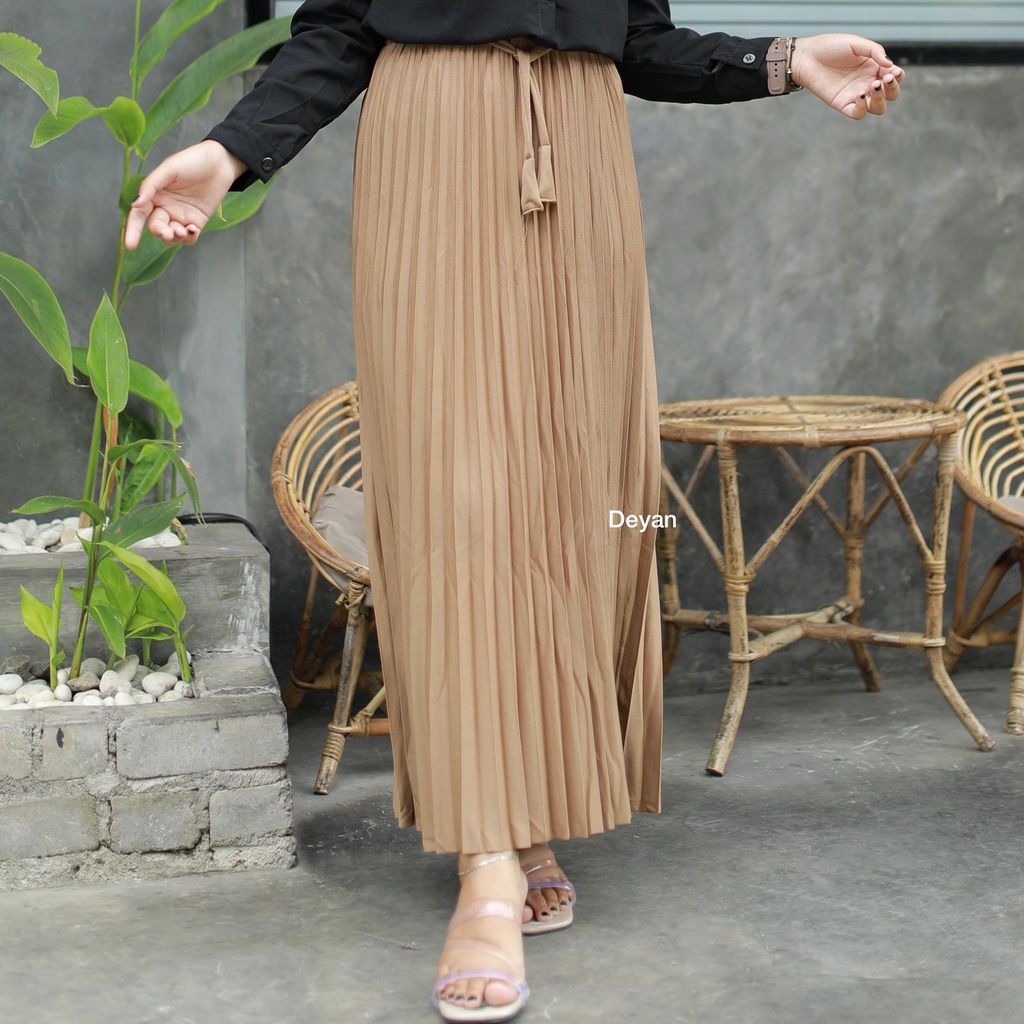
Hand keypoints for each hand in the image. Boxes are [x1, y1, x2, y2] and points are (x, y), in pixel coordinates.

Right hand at [124, 140, 246, 249]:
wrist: (220, 162)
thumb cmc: (192, 161)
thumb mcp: (169, 169)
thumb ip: (151, 185)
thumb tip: (135, 204)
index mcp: (154, 195)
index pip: (139, 215)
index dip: (133, 230)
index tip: (130, 245)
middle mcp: (165, 208)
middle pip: (156, 227)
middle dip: (160, 232)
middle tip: (168, 232)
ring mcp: (181, 216)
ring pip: (172, 236)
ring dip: (174, 237)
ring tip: (181, 231)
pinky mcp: (197, 222)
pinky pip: (189, 238)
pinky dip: (188, 237)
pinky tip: (192, 229)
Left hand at [789, 34, 904, 119]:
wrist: (807, 57)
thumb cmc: (830, 47)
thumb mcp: (856, 43)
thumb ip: (874, 51)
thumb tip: (890, 65)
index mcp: (874, 67)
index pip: (894, 76)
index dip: (898, 76)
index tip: (892, 72)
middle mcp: (867, 82)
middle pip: (890, 95)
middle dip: (892, 89)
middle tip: (884, 80)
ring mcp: (856, 95)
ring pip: (878, 107)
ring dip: (880, 99)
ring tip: (872, 86)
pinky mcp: (842, 104)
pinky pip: (858, 114)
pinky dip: (862, 108)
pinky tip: (859, 95)